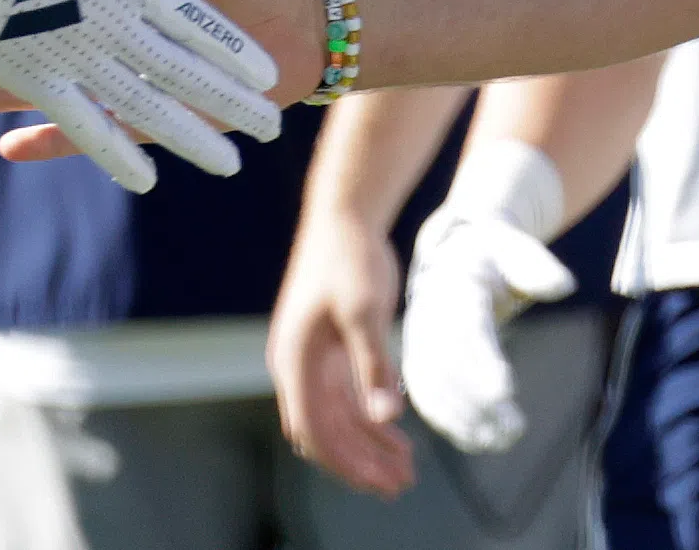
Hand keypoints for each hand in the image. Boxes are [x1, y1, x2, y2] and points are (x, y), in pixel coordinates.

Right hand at [272, 213, 415, 497]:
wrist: (345, 215)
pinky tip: (395, 433)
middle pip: (325, 433)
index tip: (380, 481)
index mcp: (294, 362)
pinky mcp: (329, 350)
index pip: (315, 431)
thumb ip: (374, 365)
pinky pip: (346, 397)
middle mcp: (296, 368)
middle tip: (401, 484)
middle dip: (359, 463)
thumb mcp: (365, 311)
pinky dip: (369, 419)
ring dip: (367, 446)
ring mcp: (311, 360)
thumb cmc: (351, 258)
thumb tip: (386, 417)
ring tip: (404, 468)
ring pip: (337, 419)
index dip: (347, 461)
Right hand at [401, 206, 573, 453]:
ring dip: (464, 419)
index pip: (468, 331)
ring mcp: (419, 341)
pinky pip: (426, 396)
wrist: (456, 253)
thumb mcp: (517, 248)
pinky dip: (449, 421)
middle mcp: (430, 318)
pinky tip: (477, 439)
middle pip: (449, 368)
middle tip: (513, 429)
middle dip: (477, 402)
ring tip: (500, 441)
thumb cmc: (496, 253)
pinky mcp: (418, 360)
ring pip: (434, 388)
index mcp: (455, 288)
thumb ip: (538, 267)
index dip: (483, 363)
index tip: (506, 391)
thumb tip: (564, 285)